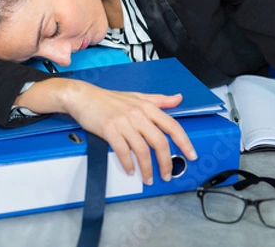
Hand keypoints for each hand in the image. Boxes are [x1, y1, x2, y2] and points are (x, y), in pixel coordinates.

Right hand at [60, 80, 197, 185]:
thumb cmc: (109, 99)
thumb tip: (178, 99)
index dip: (184, 142)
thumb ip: (159, 100)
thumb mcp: (137, 96)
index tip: (191, 154)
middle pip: (159, 142)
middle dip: (166, 162)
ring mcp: (123, 122)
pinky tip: (130, 170)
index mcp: (147, 107)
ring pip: (142, 150)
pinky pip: (123, 151)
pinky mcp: (109, 130)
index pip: (172, 126)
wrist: (83, 97)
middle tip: (167, 174)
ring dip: (147, 168)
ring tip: (148, 178)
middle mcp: (138, 114)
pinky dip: (128, 164)